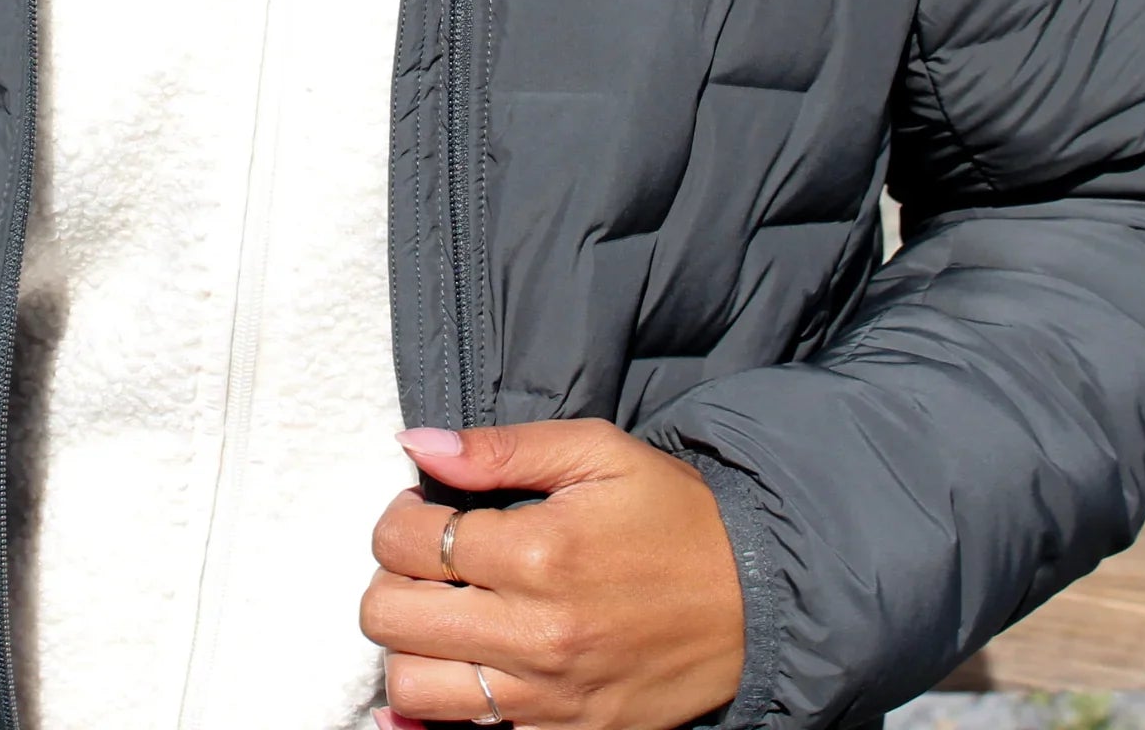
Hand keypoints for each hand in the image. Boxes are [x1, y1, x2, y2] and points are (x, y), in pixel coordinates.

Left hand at [360, 420, 744, 729]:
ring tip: (439, 613)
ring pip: (411, 687)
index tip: (423, 507)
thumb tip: (415, 442)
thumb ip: (500, 447)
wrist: (755, 598)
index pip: (407, 540)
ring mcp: (547, 696)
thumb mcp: (596, 452)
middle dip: (389, 578)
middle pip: (389, 617)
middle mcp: (535, 633)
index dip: (398, 515)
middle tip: (423, 560)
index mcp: (540, 552)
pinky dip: (440, 706)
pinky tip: (455, 668)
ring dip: (407, 646)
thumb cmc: (672, 514)